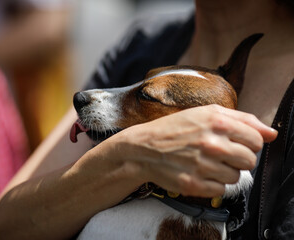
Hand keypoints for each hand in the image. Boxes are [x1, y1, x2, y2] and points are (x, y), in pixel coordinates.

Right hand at [104, 104, 276, 197]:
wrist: (144, 148)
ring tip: (206, 162)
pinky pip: (221, 190)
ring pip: (236, 177)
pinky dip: (213, 183)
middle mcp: (212, 144)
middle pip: (249, 160)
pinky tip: (199, 172)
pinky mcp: (194, 184)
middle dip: (238, 158)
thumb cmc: (174, 128)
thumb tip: (271, 134)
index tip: (234, 143)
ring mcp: (203, 166)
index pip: (256, 140)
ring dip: (224, 171)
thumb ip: (242, 119)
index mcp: (217, 122)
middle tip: (219, 153)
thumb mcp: (206, 113)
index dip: (247, 143)